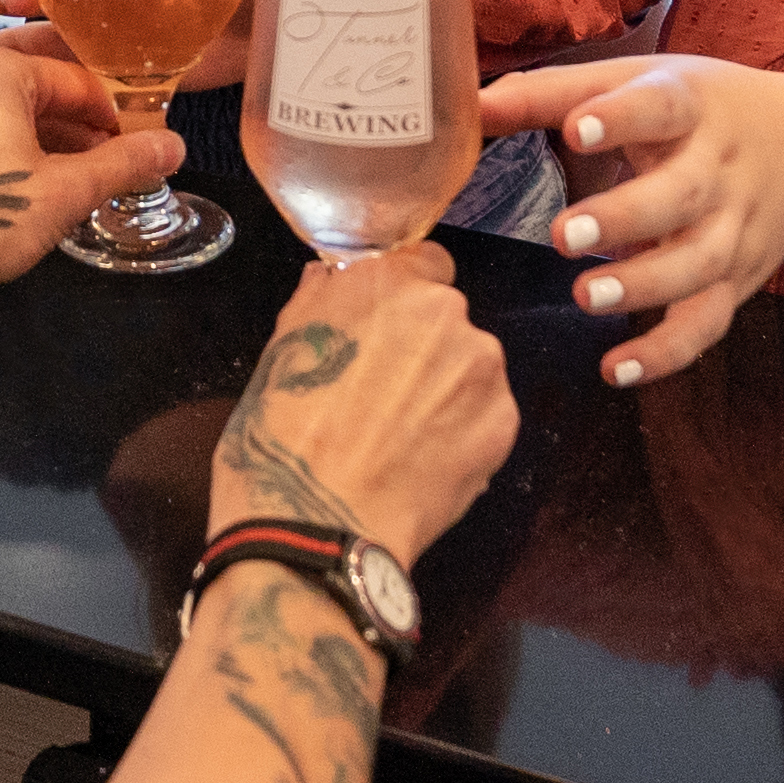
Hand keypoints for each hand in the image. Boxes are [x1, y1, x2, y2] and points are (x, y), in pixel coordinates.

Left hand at [0, 34, 174, 295]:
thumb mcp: (68, 191)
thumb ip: (124, 162)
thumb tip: (170, 147)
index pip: (71, 78)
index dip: (109, 109)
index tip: (130, 136)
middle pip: (26, 80)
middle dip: (68, 112)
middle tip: (101, 145)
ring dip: (30, 126)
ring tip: (63, 166)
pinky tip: (10, 173)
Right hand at [205, 243, 516, 565]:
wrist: (315, 520)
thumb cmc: (281, 435)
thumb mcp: (280, 348)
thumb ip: (318, 300)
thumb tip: (331, 280)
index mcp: (385, 281)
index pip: (423, 261)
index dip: (404, 297)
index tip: (386, 329)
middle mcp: (444, 311)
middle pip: (447, 317)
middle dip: (422, 347)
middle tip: (383, 393)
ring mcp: (481, 367)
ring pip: (470, 366)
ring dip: (446, 389)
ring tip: (401, 436)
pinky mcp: (503, 421)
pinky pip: (486, 414)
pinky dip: (462, 431)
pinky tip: (422, 461)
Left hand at [476, 54, 783, 388]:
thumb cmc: (694, 111)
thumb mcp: (635, 83)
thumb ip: (551, 95)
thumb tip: (469, 105)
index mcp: (690, 106)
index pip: (659, 106)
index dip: (621, 117)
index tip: (577, 129)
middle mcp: (719, 170)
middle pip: (683, 195)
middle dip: (627, 216)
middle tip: (563, 235)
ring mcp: (733, 231)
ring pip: (699, 264)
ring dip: (644, 286)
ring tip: (586, 297)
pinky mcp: (735, 283)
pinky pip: (707, 323)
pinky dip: (668, 352)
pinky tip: (617, 369)